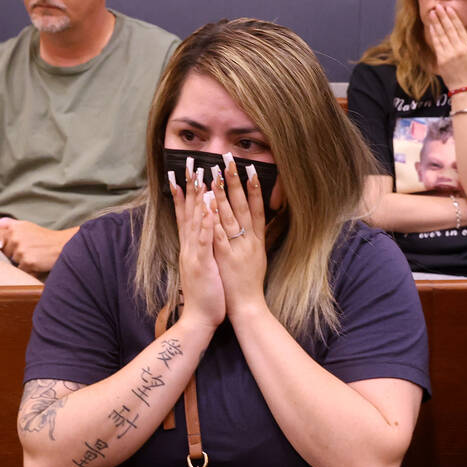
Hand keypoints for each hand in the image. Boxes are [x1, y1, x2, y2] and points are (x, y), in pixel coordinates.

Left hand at [0, 218, 73, 274]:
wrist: (62, 246)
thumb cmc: (44, 237)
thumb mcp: (26, 225)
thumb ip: (8, 224)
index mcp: (14, 227)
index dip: (2, 242)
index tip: (14, 244)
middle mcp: (15, 237)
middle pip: (4, 251)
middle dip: (14, 252)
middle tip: (29, 249)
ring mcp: (20, 250)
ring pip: (13, 261)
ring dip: (22, 261)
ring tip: (34, 256)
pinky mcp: (27, 262)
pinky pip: (21, 270)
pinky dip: (28, 269)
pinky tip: (37, 263)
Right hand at [170, 163, 224, 329]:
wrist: (199, 319)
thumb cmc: (206, 294)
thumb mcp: (202, 266)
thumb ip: (200, 249)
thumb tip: (200, 236)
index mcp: (190, 246)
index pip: (185, 215)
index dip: (183, 193)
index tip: (181, 173)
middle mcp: (189, 246)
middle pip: (187, 211)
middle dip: (188, 187)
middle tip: (189, 164)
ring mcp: (194, 253)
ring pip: (194, 220)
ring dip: (196, 197)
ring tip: (199, 175)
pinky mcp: (202, 263)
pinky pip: (204, 239)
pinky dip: (205, 221)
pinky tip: (208, 206)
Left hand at [210, 152, 268, 323]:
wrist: (247, 308)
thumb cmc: (249, 284)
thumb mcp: (257, 258)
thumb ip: (256, 239)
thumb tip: (256, 223)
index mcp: (255, 239)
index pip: (256, 208)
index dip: (253, 187)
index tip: (250, 168)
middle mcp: (247, 240)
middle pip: (241, 205)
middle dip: (235, 181)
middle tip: (230, 159)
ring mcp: (235, 247)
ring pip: (228, 215)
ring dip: (222, 192)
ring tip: (215, 171)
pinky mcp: (223, 257)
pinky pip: (218, 233)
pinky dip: (213, 217)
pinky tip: (208, 203)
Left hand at [426, 4, 466, 89]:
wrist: (462, 85)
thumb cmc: (465, 69)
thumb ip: (462, 41)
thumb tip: (453, 27)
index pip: (460, 28)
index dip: (453, 17)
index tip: (449, 8)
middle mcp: (460, 48)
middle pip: (450, 29)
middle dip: (443, 16)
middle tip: (439, 6)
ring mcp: (451, 54)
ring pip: (442, 34)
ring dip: (436, 22)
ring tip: (432, 13)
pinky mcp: (442, 59)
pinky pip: (437, 43)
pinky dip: (434, 34)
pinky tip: (431, 26)